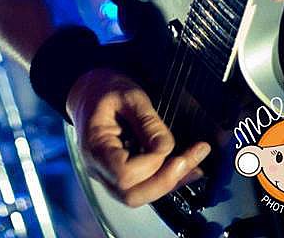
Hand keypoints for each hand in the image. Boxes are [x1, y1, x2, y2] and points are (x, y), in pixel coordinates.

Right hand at [66, 67, 210, 207]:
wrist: (89, 89)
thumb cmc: (104, 88)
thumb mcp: (128, 94)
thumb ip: (147, 121)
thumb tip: (167, 148)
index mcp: (95, 147)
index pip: (124, 174)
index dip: (150, 164)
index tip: (166, 144)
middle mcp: (98, 168)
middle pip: (131, 195)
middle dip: (165, 181)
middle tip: (191, 160)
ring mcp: (107, 174)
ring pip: (139, 195)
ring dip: (170, 182)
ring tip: (195, 162)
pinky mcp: (119, 173)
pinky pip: (142, 185)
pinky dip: (165, 179)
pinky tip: (185, 166)